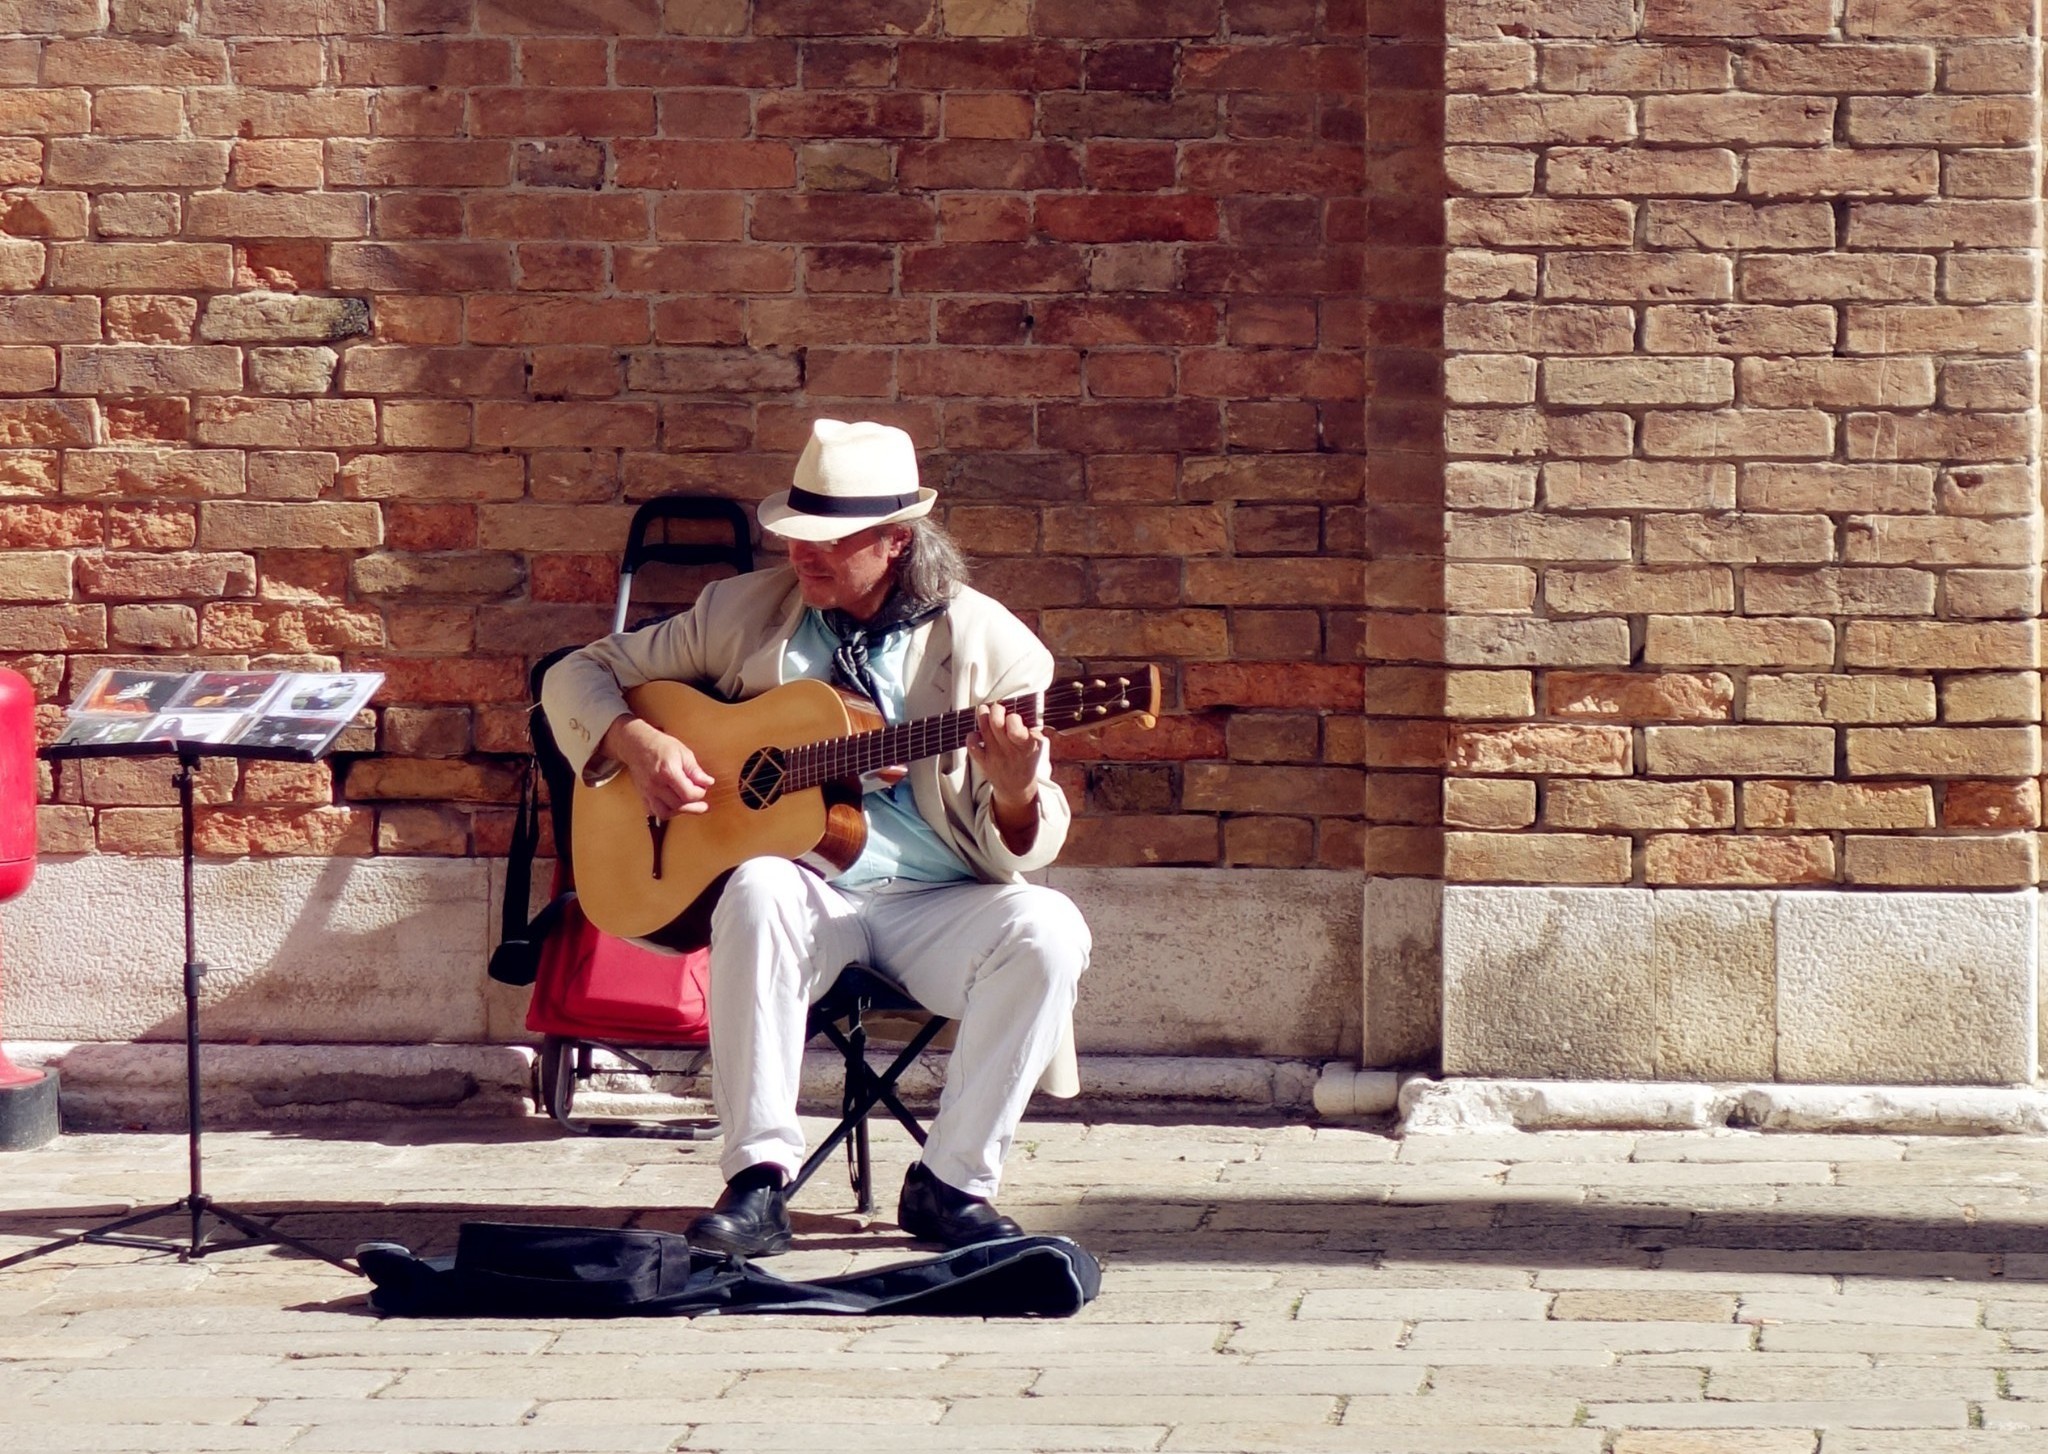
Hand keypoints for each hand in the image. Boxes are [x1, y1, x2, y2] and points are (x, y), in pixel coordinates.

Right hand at [602, 714, 714, 819]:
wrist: (637, 745)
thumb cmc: (661, 746)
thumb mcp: (683, 752)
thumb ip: (695, 770)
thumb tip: (708, 782)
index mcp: (668, 772)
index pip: (688, 794)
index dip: (700, 793)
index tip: (703, 787)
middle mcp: (656, 784)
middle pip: (678, 805)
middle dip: (693, 804)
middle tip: (701, 800)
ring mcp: (647, 791)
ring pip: (665, 813)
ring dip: (679, 811)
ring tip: (688, 804)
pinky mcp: (642, 795)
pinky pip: (653, 811)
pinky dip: (665, 811)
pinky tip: (673, 804)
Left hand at [967, 700, 1041, 849]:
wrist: (1017, 787)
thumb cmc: (1027, 760)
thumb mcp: (1037, 746)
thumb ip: (1033, 729)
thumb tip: (1023, 707)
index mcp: (1026, 745)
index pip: (1016, 730)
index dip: (1013, 719)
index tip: (1013, 715)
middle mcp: (1009, 751)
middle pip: (997, 724)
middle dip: (996, 710)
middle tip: (998, 707)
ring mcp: (995, 757)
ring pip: (984, 730)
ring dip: (983, 716)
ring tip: (985, 710)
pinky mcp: (983, 762)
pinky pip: (972, 746)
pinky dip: (972, 736)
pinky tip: (977, 732)